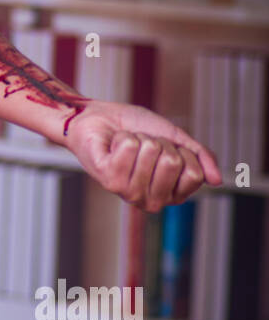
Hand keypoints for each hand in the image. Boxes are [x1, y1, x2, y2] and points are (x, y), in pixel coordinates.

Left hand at [63, 100, 221, 211]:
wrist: (100, 119)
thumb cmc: (136, 130)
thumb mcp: (176, 139)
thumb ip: (200, 157)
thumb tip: (217, 181)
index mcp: (171, 194)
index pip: (194, 174)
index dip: (182, 152)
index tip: (166, 149)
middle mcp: (151, 200)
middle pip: (172, 162)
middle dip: (159, 143)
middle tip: (143, 146)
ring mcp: (129, 193)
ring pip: (150, 151)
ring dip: (139, 139)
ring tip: (127, 146)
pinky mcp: (109, 181)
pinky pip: (130, 147)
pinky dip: (123, 137)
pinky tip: (113, 146)